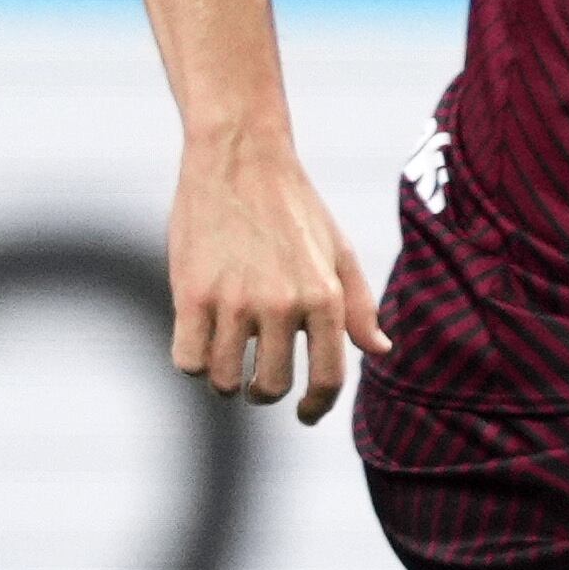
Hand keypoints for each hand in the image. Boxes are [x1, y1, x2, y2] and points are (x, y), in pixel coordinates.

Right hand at [167, 131, 389, 423]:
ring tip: (226, 363)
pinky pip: (187, 361)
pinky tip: (200, 346)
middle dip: (262, 393)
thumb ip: (360, 305)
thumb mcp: (338, 250)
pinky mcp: (192, 294)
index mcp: (324, 297)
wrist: (239, 155)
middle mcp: (282, 304)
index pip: (327, 379)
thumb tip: (381, 351)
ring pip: (223, 380)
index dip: (316, 407)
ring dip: (225, 382)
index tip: (304, 413)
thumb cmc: (293, 206)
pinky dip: (192, 363)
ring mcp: (235, 301)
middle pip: (269, 386)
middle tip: (256, 382)